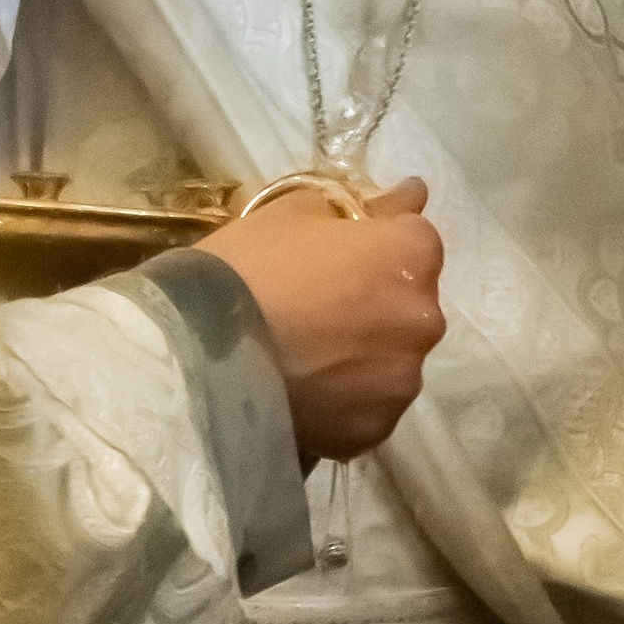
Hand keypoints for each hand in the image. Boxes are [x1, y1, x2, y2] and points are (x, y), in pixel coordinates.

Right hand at [208, 178, 443, 463]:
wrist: (199, 353)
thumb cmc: (249, 265)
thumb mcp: (296, 211)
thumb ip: (363, 205)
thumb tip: (411, 195)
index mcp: (411, 257)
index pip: (414, 240)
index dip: (375, 244)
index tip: (339, 254)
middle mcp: (424, 319)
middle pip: (408, 303)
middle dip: (375, 300)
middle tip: (317, 306)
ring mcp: (403, 380)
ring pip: (391, 358)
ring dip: (363, 352)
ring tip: (307, 356)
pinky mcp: (376, 428)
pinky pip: (369, 405)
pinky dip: (347, 398)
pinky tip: (306, 389)